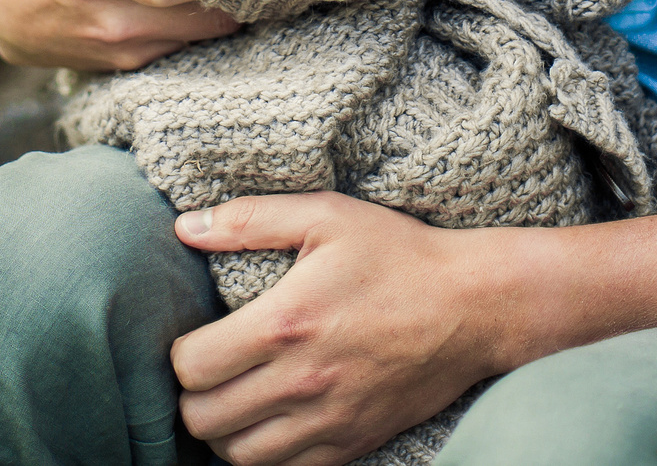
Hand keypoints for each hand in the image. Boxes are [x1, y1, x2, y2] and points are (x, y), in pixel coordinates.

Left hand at [172, 194, 503, 465]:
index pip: (191, 368)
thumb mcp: (325, 215)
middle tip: (209, 372)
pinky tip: (272, 422)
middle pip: (204, 421)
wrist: (476, 306)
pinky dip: (266, 455)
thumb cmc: (399, 254)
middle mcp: (303, 381)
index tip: (196, 339)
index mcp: (286, 323)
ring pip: (240, 457)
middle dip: (194, 397)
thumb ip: (248, 219)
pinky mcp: (355, 443)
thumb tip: (183, 227)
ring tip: (235, 400)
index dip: (180, 355)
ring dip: (225, 432)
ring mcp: (330, 420)